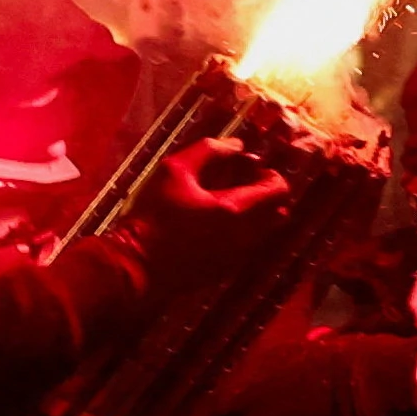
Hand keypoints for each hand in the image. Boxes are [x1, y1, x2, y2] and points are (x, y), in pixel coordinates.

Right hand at [113, 137, 289, 290]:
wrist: (136, 267)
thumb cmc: (153, 216)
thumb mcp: (174, 170)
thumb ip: (209, 151)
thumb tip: (237, 145)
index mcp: (236, 210)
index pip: (279, 190)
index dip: (269, 174)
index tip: (248, 168)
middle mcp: (245, 237)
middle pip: (279, 212)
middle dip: (266, 194)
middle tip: (240, 183)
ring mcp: (237, 257)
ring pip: (265, 232)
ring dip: (256, 213)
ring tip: (225, 203)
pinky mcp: (226, 270)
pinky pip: (249, 247)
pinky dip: (243, 231)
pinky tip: (213, 224)